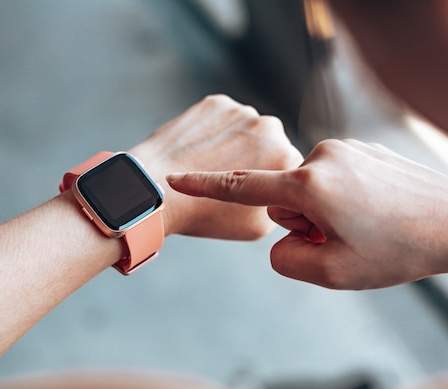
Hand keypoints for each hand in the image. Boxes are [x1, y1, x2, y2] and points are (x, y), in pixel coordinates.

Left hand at [129, 94, 302, 239]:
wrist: (156, 191)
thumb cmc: (205, 215)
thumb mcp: (259, 227)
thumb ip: (284, 204)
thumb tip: (287, 195)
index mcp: (286, 159)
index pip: (291, 169)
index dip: (273, 183)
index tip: (252, 193)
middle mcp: (271, 128)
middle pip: (272, 144)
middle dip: (258, 159)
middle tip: (231, 180)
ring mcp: (242, 112)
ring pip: (248, 129)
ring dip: (238, 143)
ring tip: (211, 166)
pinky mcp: (217, 102)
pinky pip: (225, 117)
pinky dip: (216, 131)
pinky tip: (200, 151)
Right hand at [167, 139, 447, 289]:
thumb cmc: (398, 252)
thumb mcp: (332, 272)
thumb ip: (286, 258)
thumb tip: (281, 237)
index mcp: (310, 185)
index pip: (244, 187)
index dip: (205, 185)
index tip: (173, 177)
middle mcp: (324, 157)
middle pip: (286, 198)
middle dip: (303, 223)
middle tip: (343, 240)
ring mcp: (348, 149)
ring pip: (313, 189)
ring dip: (326, 213)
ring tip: (366, 226)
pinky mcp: (366, 149)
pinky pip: (336, 178)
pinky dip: (346, 199)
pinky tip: (379, 211)